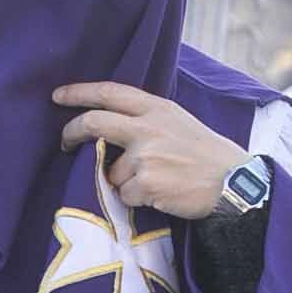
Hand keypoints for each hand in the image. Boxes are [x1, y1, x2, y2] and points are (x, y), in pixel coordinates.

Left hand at [54, 83, 237, 220]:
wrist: (233, 183)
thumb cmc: (206, 156)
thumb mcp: (179, 123)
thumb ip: (146, 121)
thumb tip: (107, 130)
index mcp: (157, 108)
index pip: (109, 92)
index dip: (79, 92)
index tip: (58, 96)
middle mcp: (148, 127)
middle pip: (93, 123)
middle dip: (71, 133)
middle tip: (64, 144)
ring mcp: (146, 155)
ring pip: (111, 172)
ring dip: (124, 182)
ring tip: (156, 183)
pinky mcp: (146, 182)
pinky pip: (125, 195)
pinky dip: (136, 200)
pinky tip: (162, 195)